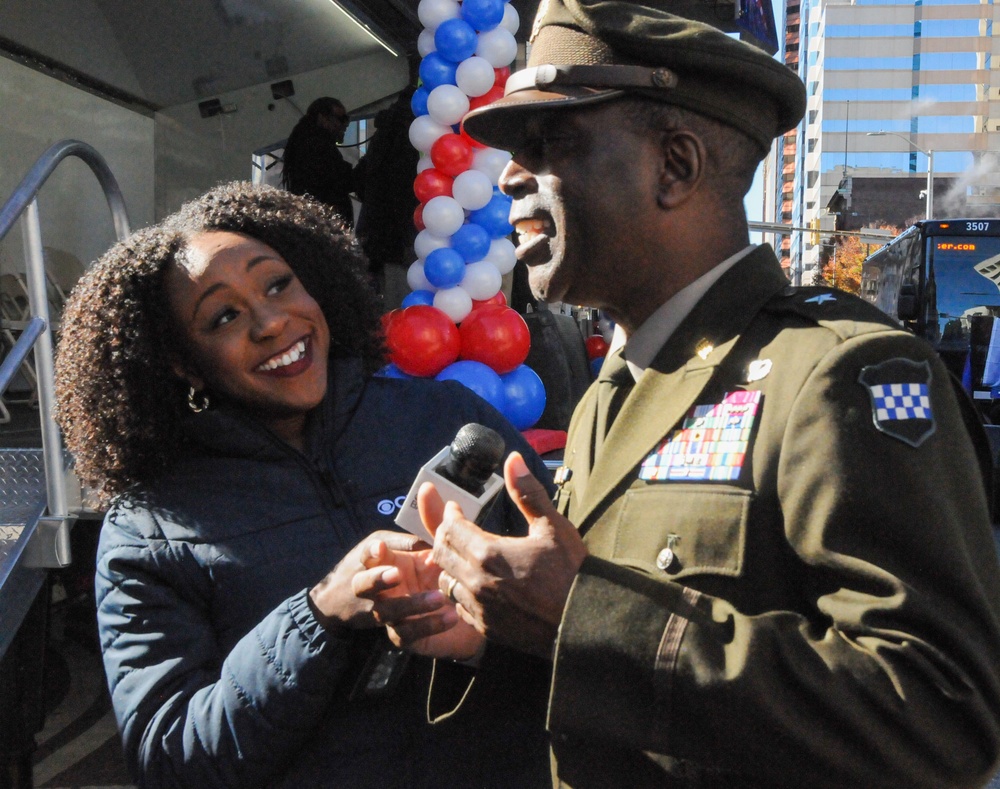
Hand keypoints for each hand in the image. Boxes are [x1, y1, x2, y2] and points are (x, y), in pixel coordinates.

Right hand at [309, 530, 443, 633]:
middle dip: (378, 579)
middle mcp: (370, 589)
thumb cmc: (390, 567)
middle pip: (365, 585)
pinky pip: (407, 634)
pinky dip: (428, 626)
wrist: (369, 606)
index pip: (366, 555)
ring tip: (440, 597)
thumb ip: (413, 544)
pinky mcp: (396, 633)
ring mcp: (381, 612)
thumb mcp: (396, 550)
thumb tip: (436, 542)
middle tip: (397, 574)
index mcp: (372, 563)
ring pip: (388, 612)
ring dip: (413, 605)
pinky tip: (451, 617)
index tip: (380, 547)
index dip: (371, 551)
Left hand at [423, 451, 587, 659]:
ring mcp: (479, 608)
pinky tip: (476, 587)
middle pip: (441, 554)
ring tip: (462, 557)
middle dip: (444, 536)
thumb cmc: (571, 573)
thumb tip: (512, 460)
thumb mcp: (552, 527)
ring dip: (449, 567)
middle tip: (453, 527)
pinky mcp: (486, 628)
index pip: (450, 528)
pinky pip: (459, 608)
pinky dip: (461, 594)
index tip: (454, 507)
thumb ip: (527, 493)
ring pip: (445, 583)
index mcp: (488, 553)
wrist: (584, 622)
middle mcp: (476, 581)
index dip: (449, 514)